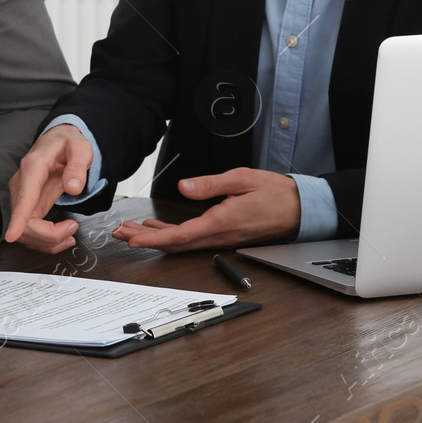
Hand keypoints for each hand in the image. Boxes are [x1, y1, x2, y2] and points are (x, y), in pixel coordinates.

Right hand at [2, 125, 90, 249]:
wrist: (57, 141)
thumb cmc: (67, 144)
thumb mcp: (80, 148)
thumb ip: (77, 166)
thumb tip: (73, 188)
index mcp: (33, 168)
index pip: (23, 198)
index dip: (18, 219)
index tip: (11, 236)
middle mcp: (21, 184)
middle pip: (24, 222)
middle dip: (48, 235)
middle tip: (73, 228)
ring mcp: (21, 197)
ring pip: (25, 231)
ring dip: (48, 241)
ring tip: (70, 234)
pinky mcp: (27, 207)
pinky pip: (30, 231)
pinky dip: (46, 240)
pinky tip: (62, 236)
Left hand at [110, 168, 300, 252]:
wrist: (300, 209)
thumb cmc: (274, 193)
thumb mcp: (241, 179)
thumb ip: (210, 185)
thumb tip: (183, 187)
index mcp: (222, 222)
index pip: (181, 235)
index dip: (154, 239)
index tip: (133, 239)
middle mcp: (219, 236)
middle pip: (176, 243)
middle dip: (146, 239)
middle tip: (121, 233)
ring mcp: (222, 239)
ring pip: (182, 243)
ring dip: (156, 237)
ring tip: (132, 231)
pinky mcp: (224, 235)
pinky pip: (193, 239)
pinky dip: (172, 234)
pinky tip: (158, 227)